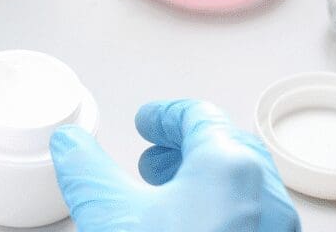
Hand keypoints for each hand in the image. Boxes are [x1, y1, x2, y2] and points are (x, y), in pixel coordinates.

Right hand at [50, 100, 300, 231]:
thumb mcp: (108, 214)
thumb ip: (85, 168)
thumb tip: (70, 144)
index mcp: (230, 168)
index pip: (200, 117)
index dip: (165, 115)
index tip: (146, 120)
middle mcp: (265, 199)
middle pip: (229, 148)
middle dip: (185, 146)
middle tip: (154, 153)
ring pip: (243, 188)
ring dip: (202, 179)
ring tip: (164, 194)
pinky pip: (249, 220)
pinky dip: (218, 210)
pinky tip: (186, 230)